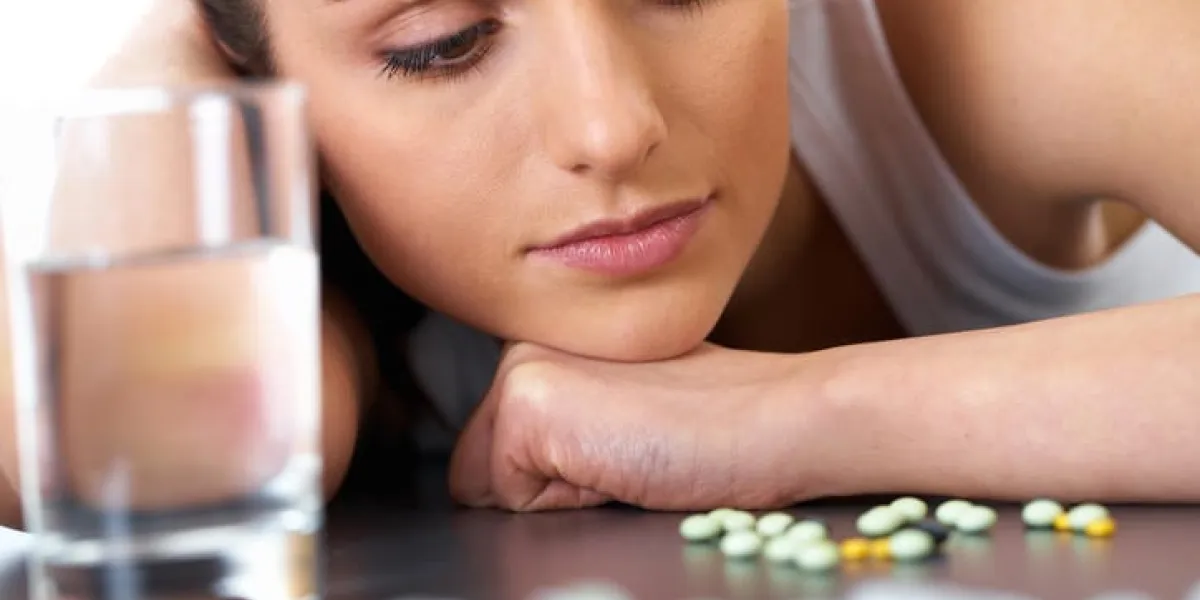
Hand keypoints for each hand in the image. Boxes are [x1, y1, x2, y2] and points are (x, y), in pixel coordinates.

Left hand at [449, 342, 821, 511]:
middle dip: (548, 479)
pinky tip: (621, 462)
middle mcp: (526, 338)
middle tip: (629, 449)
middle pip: (482, 459)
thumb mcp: (624, 406)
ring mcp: (522, 365)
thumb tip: (516, 469)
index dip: (558, 468)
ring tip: (626, 453)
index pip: (497, 438)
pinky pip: (506, 496)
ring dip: (554, 489)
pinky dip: (563, 501)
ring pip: (486, 479)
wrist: (776, 419)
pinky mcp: (528, 403)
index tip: (624, 443)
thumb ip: (568, 415)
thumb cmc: (720, 423)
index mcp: (550, 335)